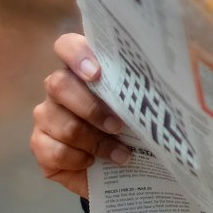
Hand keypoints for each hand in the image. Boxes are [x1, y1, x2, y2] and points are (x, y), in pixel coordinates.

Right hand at [30, 33, 131, 197]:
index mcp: (84, 68)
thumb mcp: (141, 107)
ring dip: (91, 139)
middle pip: (58, 83)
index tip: (96, 73)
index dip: (77, 55)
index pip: (66, 45)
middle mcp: (60, 87)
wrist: (121, 167)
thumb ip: (142, 92)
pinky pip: (52, 149)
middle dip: (90, 107)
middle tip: (118, 125)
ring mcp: (47, 115)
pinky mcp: (40, 144)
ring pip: (55, 119)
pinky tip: (94, 162)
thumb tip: (172, 86)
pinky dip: (78, 158)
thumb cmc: (134, 126)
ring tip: (120, 153)